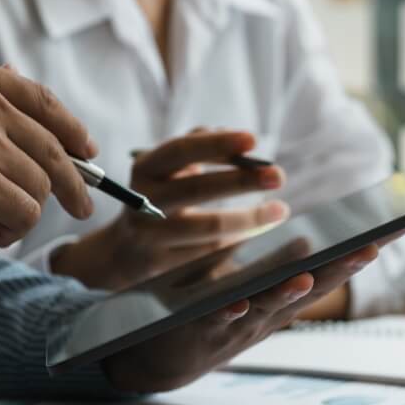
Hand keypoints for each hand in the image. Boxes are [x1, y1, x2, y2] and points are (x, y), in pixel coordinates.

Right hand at [0, 53, 97, 245]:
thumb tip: (24, 93)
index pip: (44, 102)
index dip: (73, 131)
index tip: (88, 152)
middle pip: (55, 150)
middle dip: (75, 186)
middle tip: (82, 209)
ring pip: (40, 188)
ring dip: (23, 213)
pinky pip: (26, 214)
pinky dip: (13, 230)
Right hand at [51, 129, 289, 289]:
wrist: (124, 250)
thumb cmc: (160, 197)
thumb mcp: (169, 168)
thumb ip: (200, 147)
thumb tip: (242, 143)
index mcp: (146, 168)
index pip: (182, 150)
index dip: (218, 144)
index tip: (253, 140)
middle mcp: (144, 201)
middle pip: (197, 190)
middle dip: (242, 181)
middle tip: (278, 176)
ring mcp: (152, 236)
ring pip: (208, 229)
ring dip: (249, 219)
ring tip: (280, 210)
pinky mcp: (165, 265)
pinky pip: (210, 253)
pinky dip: (238, 240)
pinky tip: (259, 230)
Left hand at [103, 244, 379, 392]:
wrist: (159, 358)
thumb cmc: (208, 316)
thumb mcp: (248, 288)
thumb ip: (274, 267)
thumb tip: (310, 238)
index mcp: (279, 299)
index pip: (326, 270)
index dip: (357, 251)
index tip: (393, 226)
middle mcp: (267, 315)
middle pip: (309, 290)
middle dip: (340, 270)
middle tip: (373, 245)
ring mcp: (236, 327)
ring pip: (267, 309)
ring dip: (287, 294)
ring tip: (309, 275)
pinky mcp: (201, 333)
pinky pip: (216, 322)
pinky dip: (229, 313)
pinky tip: (239, 301)